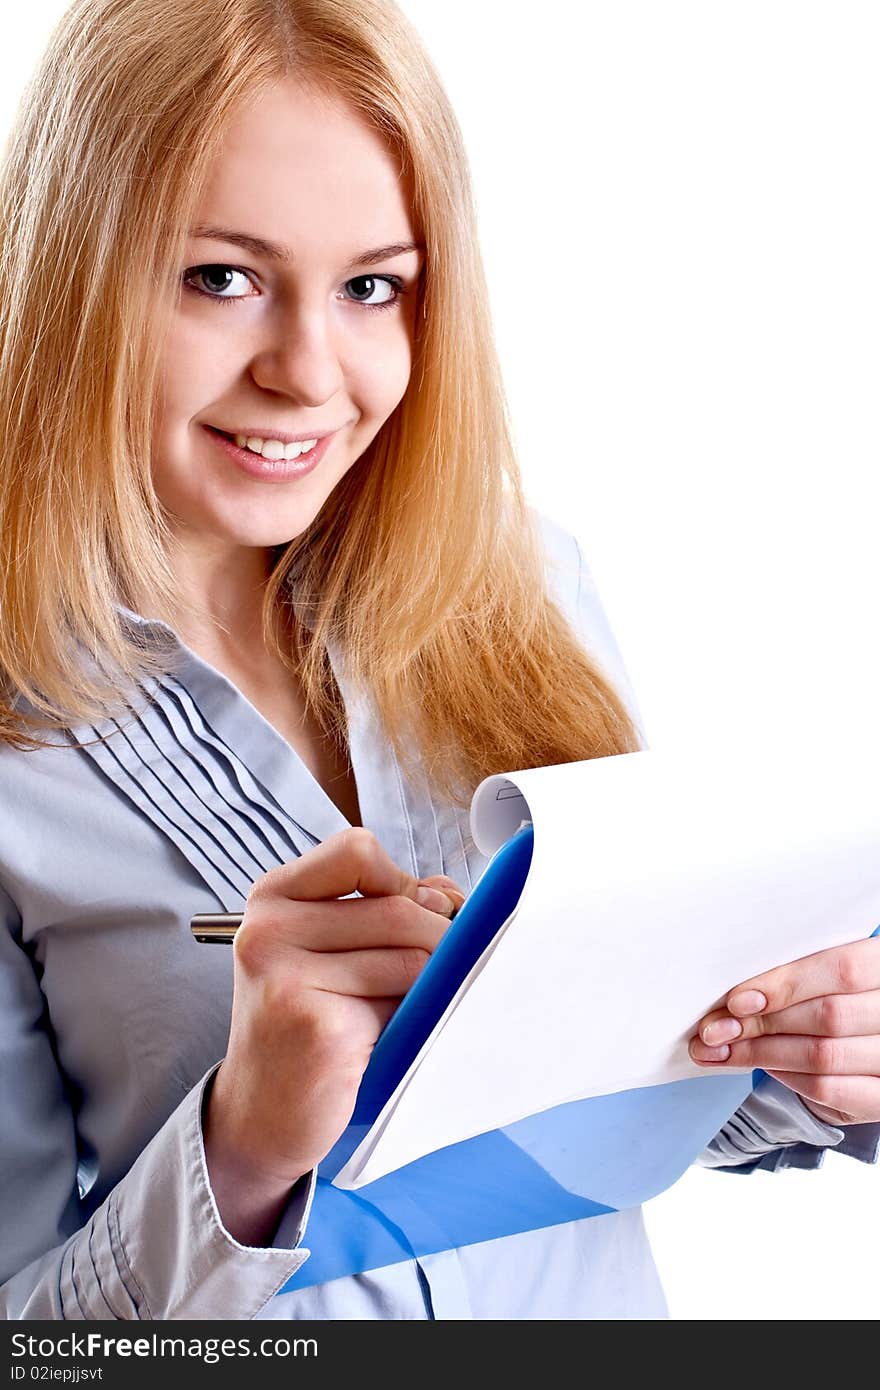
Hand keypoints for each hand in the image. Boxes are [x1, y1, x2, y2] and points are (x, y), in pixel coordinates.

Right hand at [203, 827, 463, 1237]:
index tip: (412, 913)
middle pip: (399, 906)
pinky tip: (385, 1038)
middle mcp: (269, 931)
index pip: (357, 850)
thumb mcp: (327, 950)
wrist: (260, 1116)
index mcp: (271, 899)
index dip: (401, 880)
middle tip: (430, 975)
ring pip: (412, 953)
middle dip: (437, 939)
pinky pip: (405, 1000)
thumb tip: (450, 894)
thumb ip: (383, 908)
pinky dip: (414, 1018)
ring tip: (397, 1010)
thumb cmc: (305, 1026)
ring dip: (428, 984)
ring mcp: (287, 978)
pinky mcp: (318, 1025)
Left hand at [689, 936, 879, 1125]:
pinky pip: (831, 1090)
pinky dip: (788, 1078)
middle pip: (828, 1016)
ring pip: (824, 1055)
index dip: (787, 984)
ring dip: (763, 1053)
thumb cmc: (840, 996)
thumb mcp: (825, 974)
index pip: (843, 969)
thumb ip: (794, 975)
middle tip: (715, 1029)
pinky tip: (764, 1066)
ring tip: (725, 1049)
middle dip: (762, 1023)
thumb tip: (732, 994)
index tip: (737, 999)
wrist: (869, 1039)